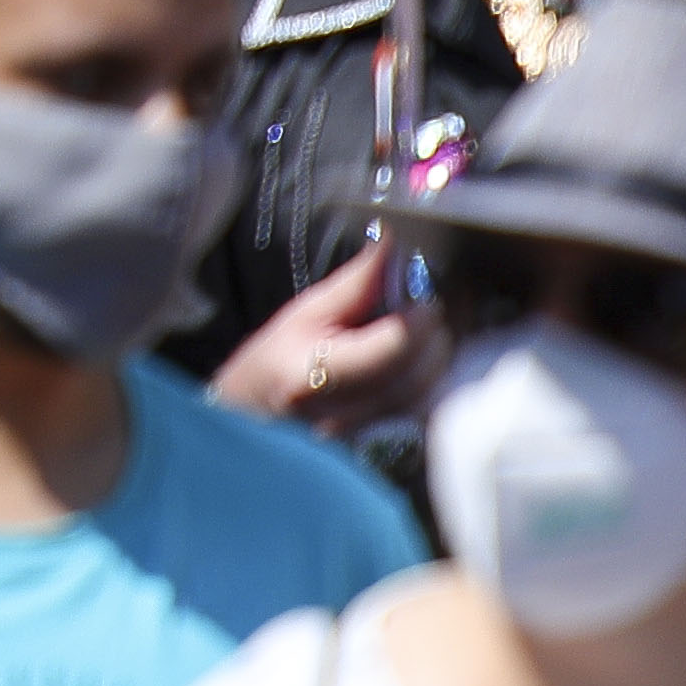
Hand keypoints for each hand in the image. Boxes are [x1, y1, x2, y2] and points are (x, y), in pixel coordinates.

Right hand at [205, 232, 433, 432]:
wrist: (252, 409)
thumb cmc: (273, 359)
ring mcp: (359, 432)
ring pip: (422, 396)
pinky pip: (417, 409)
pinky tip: (415, 362)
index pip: (391, 349)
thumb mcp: (304, 311)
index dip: (417, 320)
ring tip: (421, 334)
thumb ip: (354, 284)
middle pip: (415, 376)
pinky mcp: (374, 438)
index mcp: (314, 373)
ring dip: (433, 360)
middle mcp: (339, 410)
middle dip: (431, 339)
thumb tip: (390, 247)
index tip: (421, 300)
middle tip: (425, 312)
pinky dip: (426, 381)